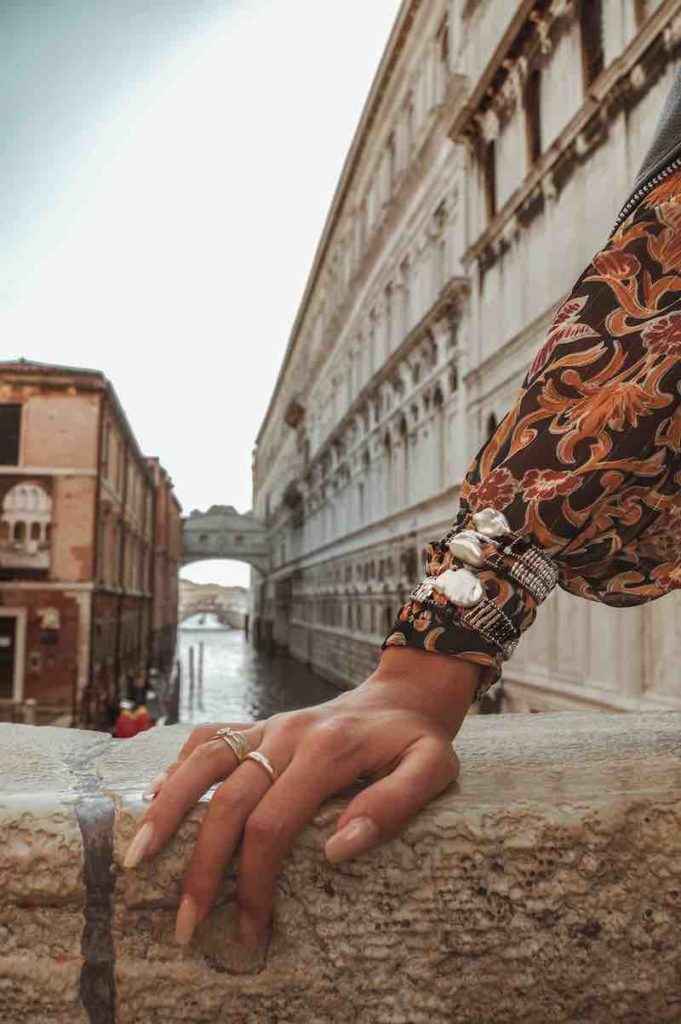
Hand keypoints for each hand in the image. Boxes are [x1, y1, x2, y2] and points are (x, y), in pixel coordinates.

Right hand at [121, 647, 479, 952]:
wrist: (402, 693)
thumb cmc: (417, 740)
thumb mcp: (432, 769)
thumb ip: (394, 803)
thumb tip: (338, 849)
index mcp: (327, 750)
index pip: (273, 823)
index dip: (255, 880)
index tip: (250, 929)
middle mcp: (288, 734)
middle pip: (228, 802)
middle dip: (203, 868)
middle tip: (187, 925)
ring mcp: (269, 726)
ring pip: (204, 761)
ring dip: (167, 809)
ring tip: (138, 857)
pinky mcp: (260, 725)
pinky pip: (210, 736)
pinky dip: (179, 766)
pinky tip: (156, 799)